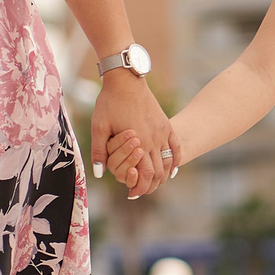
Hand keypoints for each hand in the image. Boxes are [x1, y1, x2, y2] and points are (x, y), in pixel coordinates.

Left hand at [91, 71, 171, 197]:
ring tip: (154, 182)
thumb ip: (100, 151)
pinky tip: (171, 168)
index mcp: (137, 142)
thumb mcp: (99, 127)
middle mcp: (153, 140)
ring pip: (168, 162)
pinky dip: (174, 160)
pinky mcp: (165, 125)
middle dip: (151, 185)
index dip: (140, 188)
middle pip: (158, 172)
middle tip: (142, 191)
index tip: (133, 194)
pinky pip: (175, 147)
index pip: (145, 175)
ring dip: (163, 175)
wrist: (126, 80)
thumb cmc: (109, 102)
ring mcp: (162, 132)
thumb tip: (99, 173)